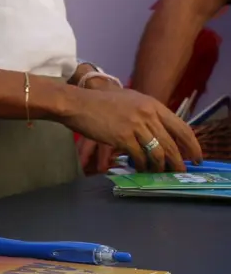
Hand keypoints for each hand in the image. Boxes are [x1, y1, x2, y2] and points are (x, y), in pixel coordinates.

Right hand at [64, 87, 201, 171]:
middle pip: (172, 144)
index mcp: (152, 104)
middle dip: (178, 162)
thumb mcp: (129, 100)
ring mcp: (136, 126)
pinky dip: (142, 165)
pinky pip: (140, 157)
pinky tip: (140, 168)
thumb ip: (147, 112)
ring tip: (159, 173)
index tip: (197, 157)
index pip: (182, 127)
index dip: (193, 145)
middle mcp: (147, 114)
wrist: (77, 103)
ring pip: (158, 153)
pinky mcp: (123, 137)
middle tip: (180, 171)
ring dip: (160, 166)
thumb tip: (161, 130)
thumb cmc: (100, 102)